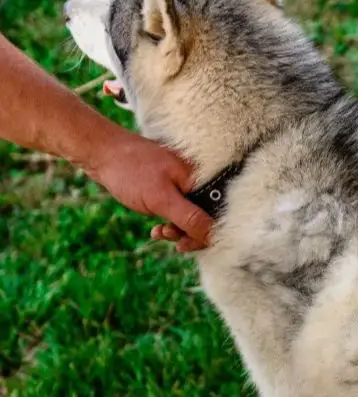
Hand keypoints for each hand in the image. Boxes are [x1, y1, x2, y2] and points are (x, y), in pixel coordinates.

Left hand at [84, 129, 212, 251]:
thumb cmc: (130, 170)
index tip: (184, 244)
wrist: (101, 152)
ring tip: (159, 231)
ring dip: (177, 230)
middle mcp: (198, 180)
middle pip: (206, 216)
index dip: (204, 233)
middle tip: (169, 237)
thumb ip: (189, 217)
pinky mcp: (171, 187)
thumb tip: (212, 235)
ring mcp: (184, 183)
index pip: (217, 214)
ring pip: (191, 216)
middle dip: (188, 233)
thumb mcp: (161, 199)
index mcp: (203, 178)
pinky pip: (179, 210)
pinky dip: (169, 222)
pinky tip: (156, 228)